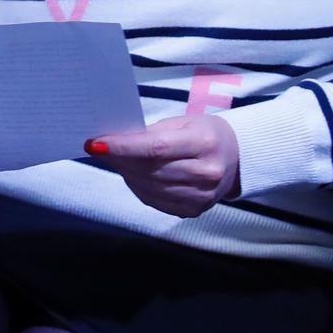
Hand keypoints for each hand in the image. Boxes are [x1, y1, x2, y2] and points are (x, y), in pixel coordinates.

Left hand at [89, 115, 241, 217]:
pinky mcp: (196, 210)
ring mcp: (203, 196)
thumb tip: (112, 142)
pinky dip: (138, 187)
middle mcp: (207, 172)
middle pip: (149, 170)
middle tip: (99, 148)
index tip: (95, 143)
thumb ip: (150, 133)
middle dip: (118, 159)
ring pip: (149, 188)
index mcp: (204, 143)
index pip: (155, 148)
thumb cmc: (203, 133)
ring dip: (125, 174)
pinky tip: (134, 175)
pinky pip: (155, 201)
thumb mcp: (181, 123)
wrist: (237, 158)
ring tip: (116, 160)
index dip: (122, 147)